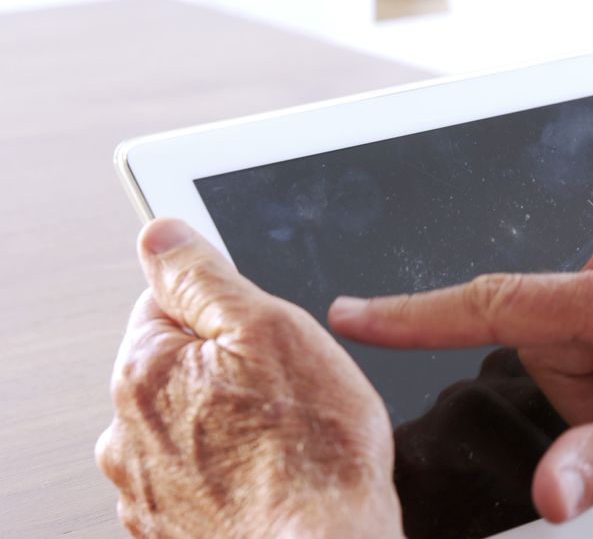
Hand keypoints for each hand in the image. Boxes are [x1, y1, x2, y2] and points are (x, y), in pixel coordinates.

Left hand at [95, 220, 401, 537]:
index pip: (165, 300)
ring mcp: (151, 488)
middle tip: (286, 385)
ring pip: (196, 422)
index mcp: (144, 371)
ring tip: (286, 436)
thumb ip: (203, 274)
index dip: (225, 305)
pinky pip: (206, 474)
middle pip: (181, 364)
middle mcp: (129, 434)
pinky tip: (276, 472)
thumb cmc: (311, 455)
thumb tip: (161, 234)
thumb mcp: (269, 328)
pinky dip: (235, 468)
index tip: (259, 327)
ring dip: (232, 419)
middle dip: (231, 365)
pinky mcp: (177, 527)